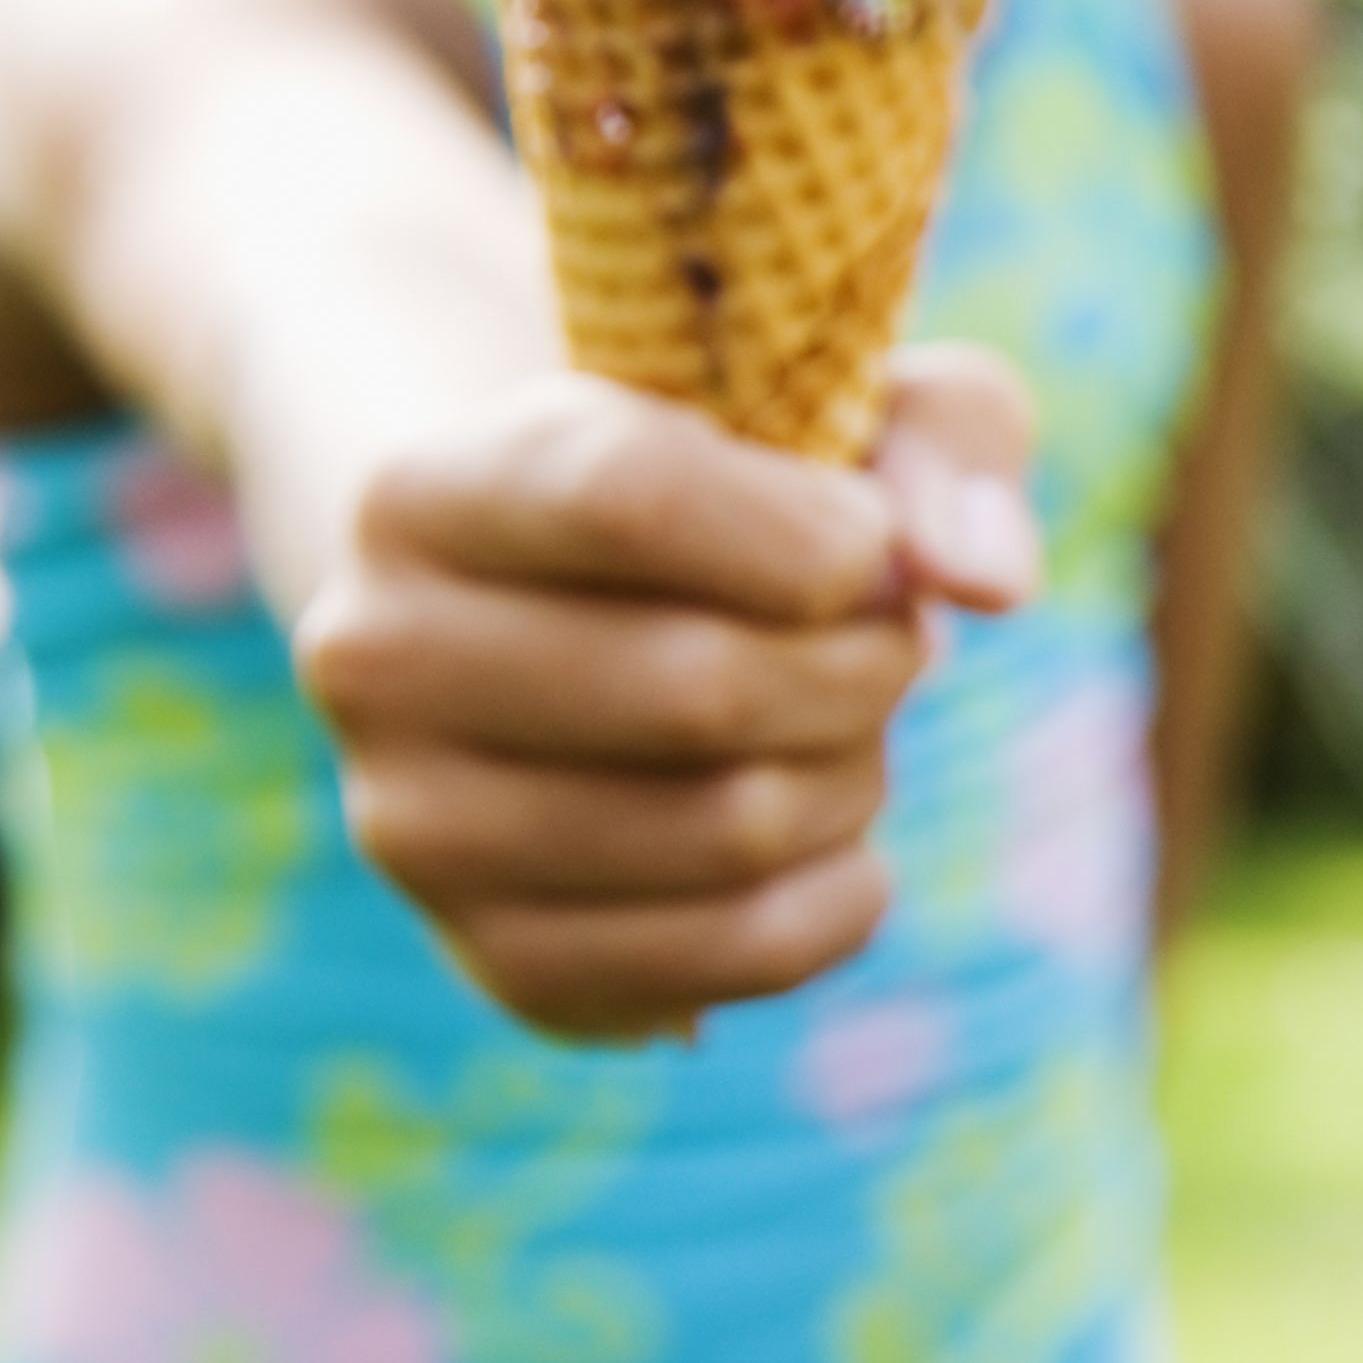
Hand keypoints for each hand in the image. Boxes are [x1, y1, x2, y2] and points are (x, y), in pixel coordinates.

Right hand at [293, 346, 1039, 1038]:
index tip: (873, 541)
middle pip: (702, 685)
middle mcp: (376, 661)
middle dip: (862, 661)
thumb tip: (986, 580)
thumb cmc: (728, 488)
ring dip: (857, 770)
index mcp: (423, 487)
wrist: (569, 620)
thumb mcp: (836, 402)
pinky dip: (847, 888)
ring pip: (733, 827)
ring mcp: (417, 830)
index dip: (809, 531)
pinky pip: (745, 954)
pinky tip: (832, 826)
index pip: (628, 497)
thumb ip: (945, 443)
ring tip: (847, 719)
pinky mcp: (501, 961)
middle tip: (892, 635)